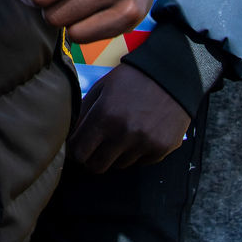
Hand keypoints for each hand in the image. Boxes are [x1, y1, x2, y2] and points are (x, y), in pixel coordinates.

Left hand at [69, 64, 191, 171]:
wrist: (170, 75)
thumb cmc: (132, 79)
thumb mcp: (102, 87)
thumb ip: (84, 111)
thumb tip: (70, 134)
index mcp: (105, 115)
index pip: (79, 152)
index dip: (75, 151)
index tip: (77, 148)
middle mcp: (124, 133)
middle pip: (97, 166)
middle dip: (92, 159)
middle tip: (95, 149)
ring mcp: (144, 143)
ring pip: (119, 165)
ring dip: (115, 155)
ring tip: (121, 135)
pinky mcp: (161, 149)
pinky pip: (140, 163)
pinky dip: (136, 154)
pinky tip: (139, 135)